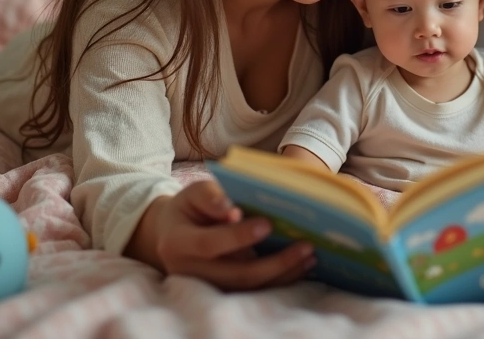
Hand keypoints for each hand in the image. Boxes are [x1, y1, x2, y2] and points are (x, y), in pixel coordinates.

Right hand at [146, 180, 315, 289]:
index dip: (237, 236)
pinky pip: (255, 290)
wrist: (173, 233)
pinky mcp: (224, 290)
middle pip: (236, 274)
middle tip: (305, 245)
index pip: (209, 244)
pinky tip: (303, 265)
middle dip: (274, 263)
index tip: (267, 224)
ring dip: (283, 273)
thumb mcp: (193, 193)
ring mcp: (208, 285)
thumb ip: (210, 196)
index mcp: (177, 243)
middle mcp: (191, 271)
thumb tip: (232, 208)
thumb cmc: (189, 208)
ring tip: (310, 255)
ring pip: (249, 287)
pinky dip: (281, 279)